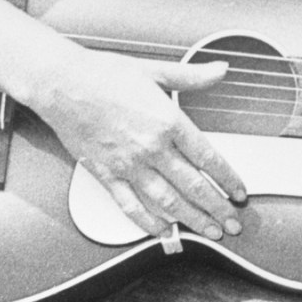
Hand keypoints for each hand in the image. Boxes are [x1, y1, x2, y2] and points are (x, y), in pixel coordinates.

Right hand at [29, 50, 248, 242]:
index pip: (208, 158)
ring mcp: (128, 164)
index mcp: (168, 120)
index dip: (228, 179)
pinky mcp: (105, 174)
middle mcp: (151, 147)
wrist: (61, 83)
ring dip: (192, 220)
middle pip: (193, 186)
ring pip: (168, 201)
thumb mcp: (155, 70)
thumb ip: (192, 76)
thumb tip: (220, 69)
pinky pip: (131, 205)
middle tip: (233, 223)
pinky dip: (148, 222)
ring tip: (210, 232)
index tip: (239, 192)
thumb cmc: (103, 73)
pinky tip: (163, 231)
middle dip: (218, 208)